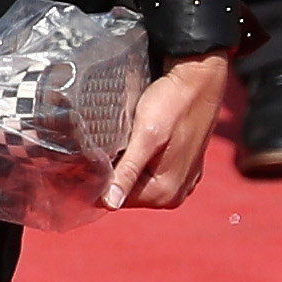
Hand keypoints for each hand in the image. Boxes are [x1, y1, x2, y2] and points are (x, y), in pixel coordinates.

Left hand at [102, 53, 227, 208]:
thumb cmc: (173, 103)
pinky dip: (137, 158)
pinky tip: (132, 141)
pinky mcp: (182, 166)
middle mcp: (175, 193)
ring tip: (116, 140)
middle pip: (126, 191)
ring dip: (123, 164)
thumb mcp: (146, 136)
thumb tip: (109, 204)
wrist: (199, 78)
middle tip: (99, 145)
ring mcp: (181, 181)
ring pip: (136, 180)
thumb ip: (128, 170)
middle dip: (111, 172)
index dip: (97, 180)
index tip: (82, 159)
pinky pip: (149, 170)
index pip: (115, 199)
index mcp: (166, 192)